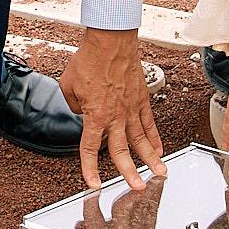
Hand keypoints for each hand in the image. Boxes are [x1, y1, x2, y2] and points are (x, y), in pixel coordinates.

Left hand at [61, 26, 162, 193]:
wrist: (111, 40)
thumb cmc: (89, 59)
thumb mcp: (68, 85)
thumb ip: (74, 105)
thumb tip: (82, 111)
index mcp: (96, 115)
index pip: (91, 148)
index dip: (90, 168)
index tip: (93, 183)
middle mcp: (116, 116)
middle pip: (122, 150)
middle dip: (129, 172)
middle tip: (138, 188)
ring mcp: (131, 109)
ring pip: (142, 140)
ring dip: (151, 159)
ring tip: (160, 174)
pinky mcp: (141, 100)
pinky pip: (149, 123)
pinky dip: (155, 137)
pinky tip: (160, 149)